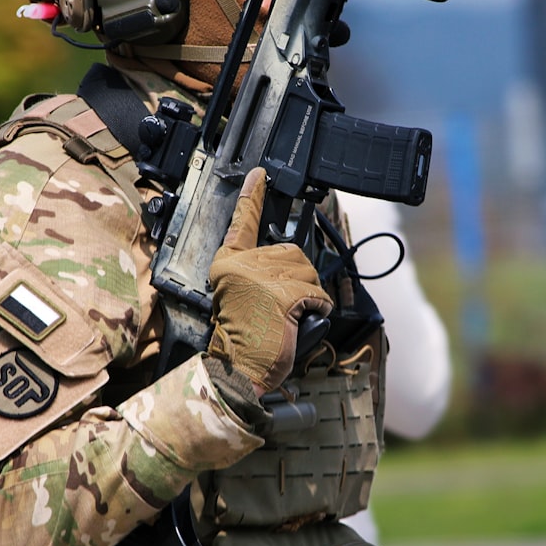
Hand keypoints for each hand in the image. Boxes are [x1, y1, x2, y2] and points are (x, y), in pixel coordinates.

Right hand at [208, 168, 332, 393]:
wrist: (238, 371)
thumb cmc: (242, 341)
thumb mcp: (241, 298)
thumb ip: (257, 275)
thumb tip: (288, 266)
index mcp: (228, 263)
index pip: (242, 223)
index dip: (252, 197)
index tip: (259, 174)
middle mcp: (242, 265)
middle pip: (292, 252)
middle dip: (299, 278)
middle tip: (283, 306)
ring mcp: (262, 278)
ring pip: (307, 273)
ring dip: (308, 296)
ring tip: (288, 318)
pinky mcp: (282, 295)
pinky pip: (315, 294)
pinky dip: (317, 310)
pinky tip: (299, 323)